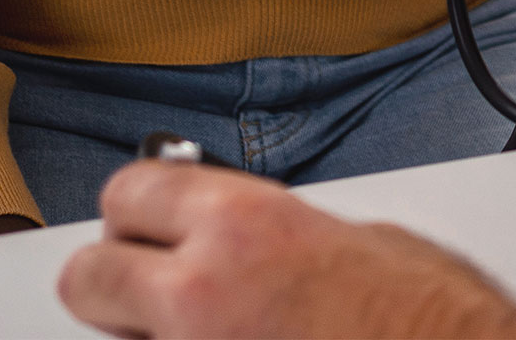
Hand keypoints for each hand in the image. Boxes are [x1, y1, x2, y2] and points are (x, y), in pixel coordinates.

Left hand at [57, 161, 515, 339]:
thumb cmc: (428, 316)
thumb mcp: (354, 235)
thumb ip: (271, 234)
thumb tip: (235, 243)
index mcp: (242, 228)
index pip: (128, 190)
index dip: (138, 202)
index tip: (145, 212)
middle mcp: (199, 297)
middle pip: (87, 278)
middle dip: (113, 277)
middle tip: (147, 282)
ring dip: (151, 337)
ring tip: (215, 329)